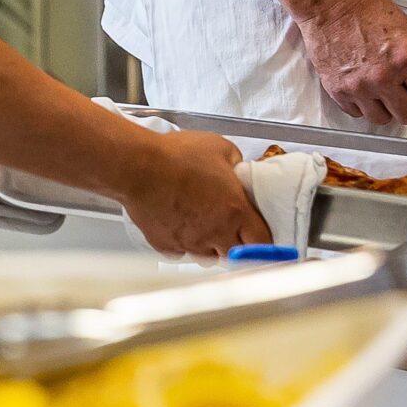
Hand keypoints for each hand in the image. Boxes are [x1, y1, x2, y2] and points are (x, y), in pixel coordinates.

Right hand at [115, 129, 270, 258]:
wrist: (139, 168)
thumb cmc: (178, 156)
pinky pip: (182, 253)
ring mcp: (189, 243)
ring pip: (208, 257)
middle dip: (239, 247)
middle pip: (236, 256)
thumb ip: (237, 164)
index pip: (262, 241)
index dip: (266, 243)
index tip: (265, 241)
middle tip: (235, 232)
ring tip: (205, 227)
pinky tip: (181, 226)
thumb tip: (238, 171)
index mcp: (235, 211)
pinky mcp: (167, 246)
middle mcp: (214, 232)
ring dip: (212, 246)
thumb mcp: (221, 148)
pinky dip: (185, 244)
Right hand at [293, 0, 406, 125]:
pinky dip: (367, 107)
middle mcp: (382, 77)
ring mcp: (358, 87)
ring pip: (383, 120)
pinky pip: (358, 114)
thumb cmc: (366, 9)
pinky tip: (370, 93)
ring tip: (392, 96)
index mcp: (404, 58)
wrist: (328, 4)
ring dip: (391, 111)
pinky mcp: (338, 91)